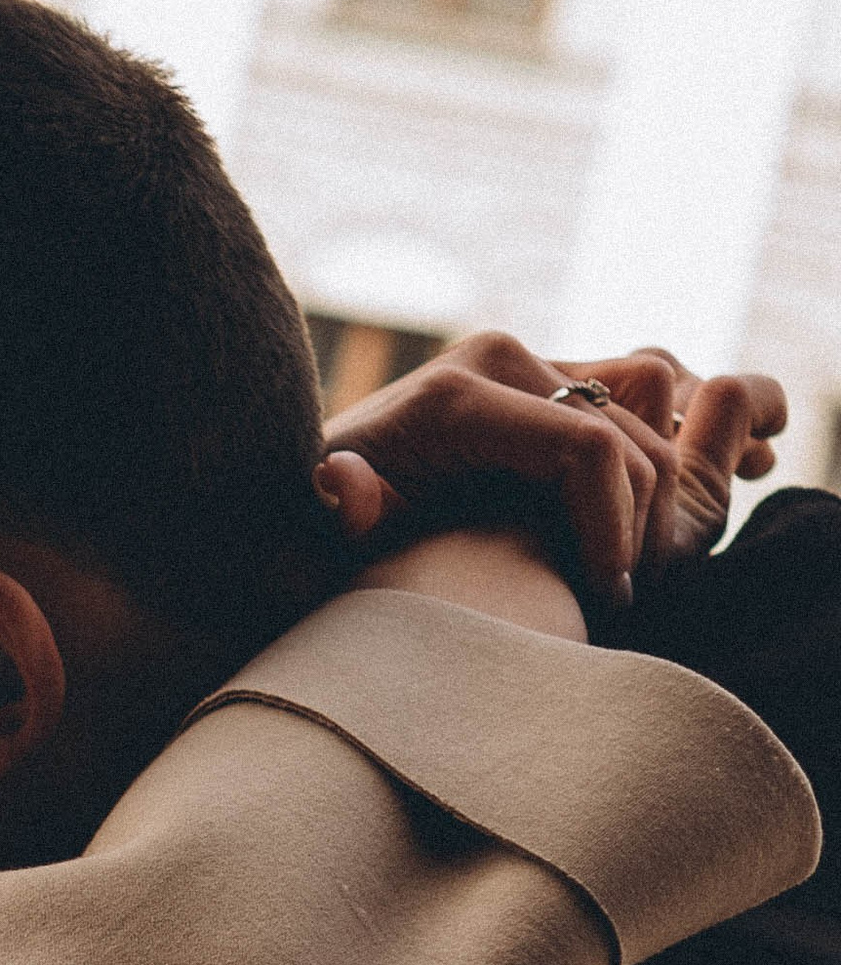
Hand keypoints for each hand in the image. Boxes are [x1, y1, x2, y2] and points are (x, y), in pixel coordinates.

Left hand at [317, 333, 784, 600]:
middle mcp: (495, 361)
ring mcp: (523, 364)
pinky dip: (662, 461)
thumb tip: (344, 480)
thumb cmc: (310, 532)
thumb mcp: (315, 535)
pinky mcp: (542, 379)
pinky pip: (633, 410)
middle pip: (629, 438)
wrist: (298, 492)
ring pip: (643, 424)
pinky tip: (664, 522)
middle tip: (618, 604)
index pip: (590, 449)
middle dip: (640, 527)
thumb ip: (336, 510)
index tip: (608, 598)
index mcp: (458, 396)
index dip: (615, 530)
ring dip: (656, 503)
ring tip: (626, 581)